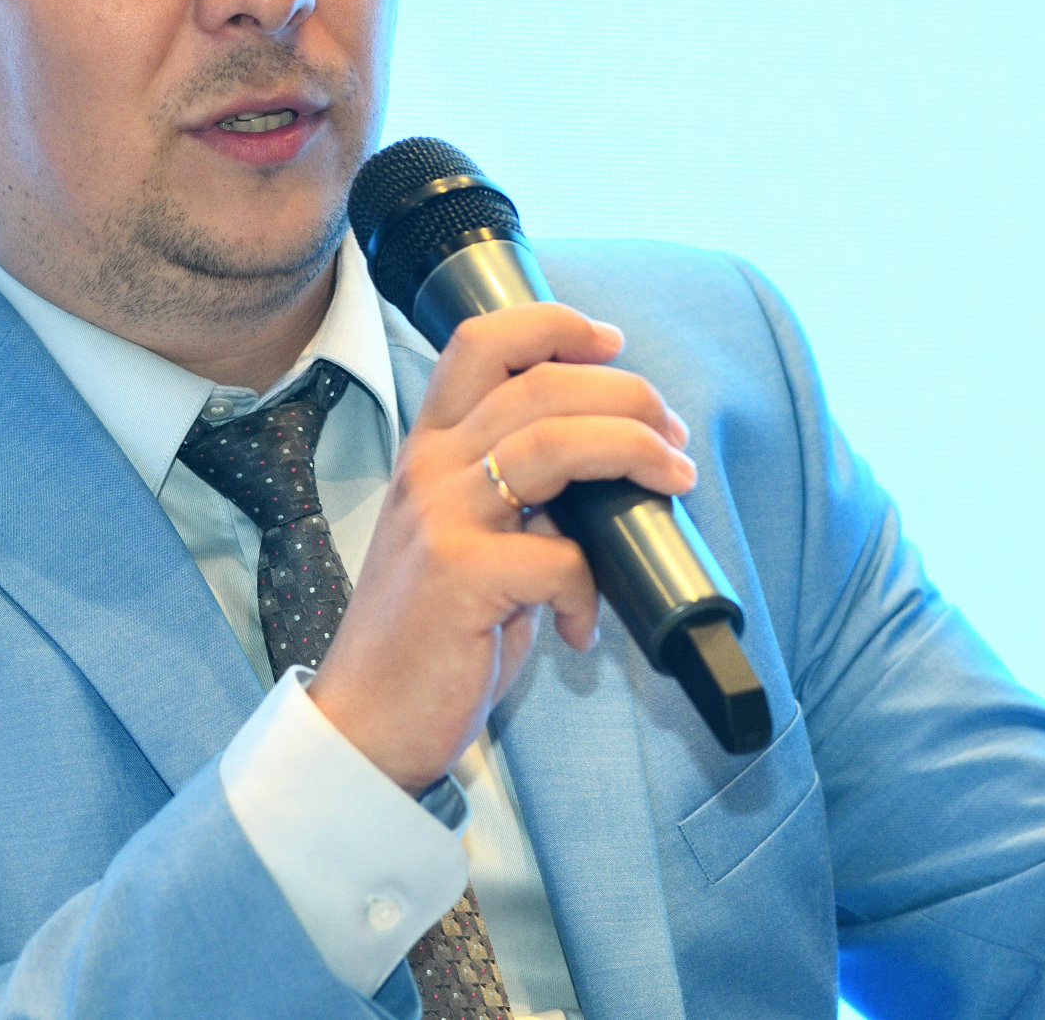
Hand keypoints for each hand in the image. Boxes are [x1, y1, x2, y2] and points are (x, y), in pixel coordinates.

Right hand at [306, 304, 695, 792]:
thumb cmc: (430, 633)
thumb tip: (609, 480)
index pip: (481, 343)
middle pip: (538, 383)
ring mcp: (440, 518)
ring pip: (553, 443)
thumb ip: (523, 498)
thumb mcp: (469, 540)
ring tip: (675, 477)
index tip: (611, 342)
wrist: (370, 719)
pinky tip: (584, 627)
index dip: (553, 324)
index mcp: (429, 448)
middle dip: (626, 393)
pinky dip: (591, 589)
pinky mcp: (459, 576)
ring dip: (632, 450)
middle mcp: (429, 469)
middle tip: (672, 432)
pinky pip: (559, 557)